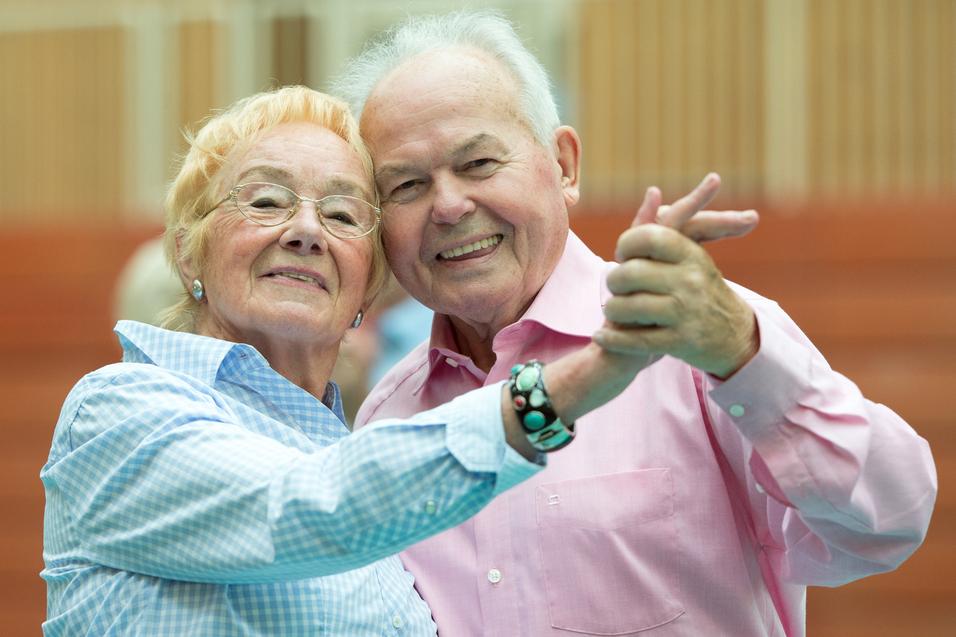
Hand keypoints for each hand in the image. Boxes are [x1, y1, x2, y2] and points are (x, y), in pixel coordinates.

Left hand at [596, 174, 758, 377]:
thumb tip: (652, 192)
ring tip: (611, 311)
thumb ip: (662, 229)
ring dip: (613, 310)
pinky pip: (634, 340)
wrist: (732, 336)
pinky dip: (613, 339)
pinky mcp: (679, 341)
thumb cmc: (699, 290)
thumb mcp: (690, 257)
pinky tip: (601, 336)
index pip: (647, 237)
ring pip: (628, 307)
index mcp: (691, 255)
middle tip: (615, 286)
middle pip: (630, 273)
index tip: (623, 255)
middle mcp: (691, 280)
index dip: (626, 244)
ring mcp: (685, 312)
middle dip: (614, 281)